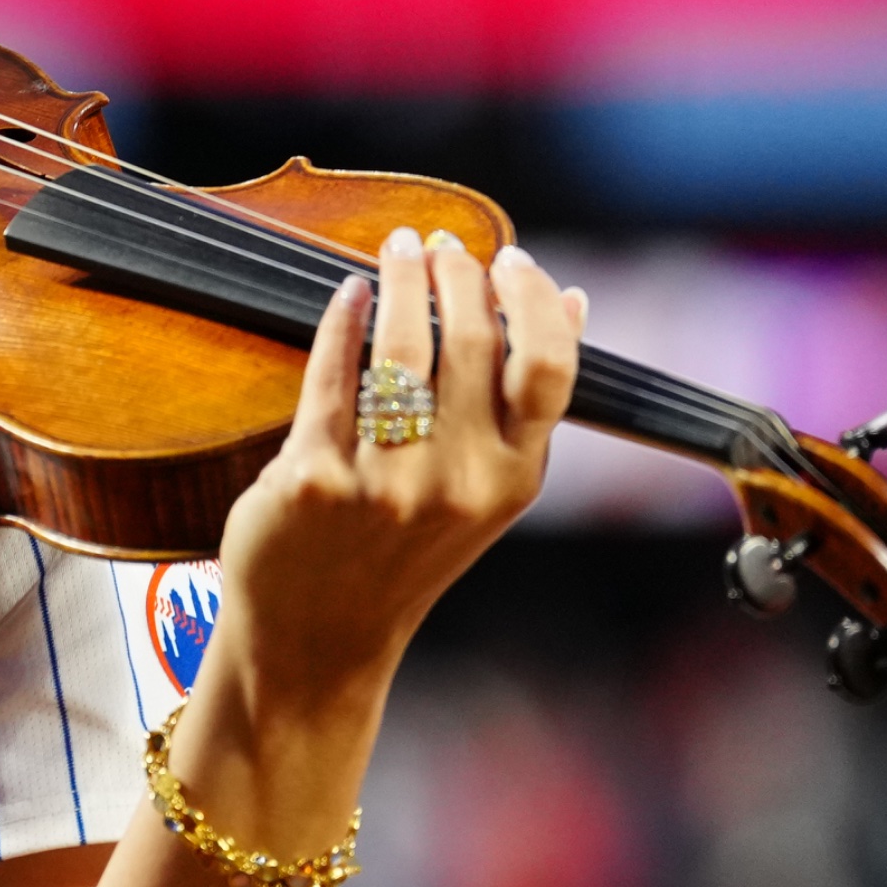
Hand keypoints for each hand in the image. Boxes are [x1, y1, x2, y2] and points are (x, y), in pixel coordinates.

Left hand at [210, 226, 584, 712]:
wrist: (318, 640)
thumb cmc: (400, 552)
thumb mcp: (484, 488)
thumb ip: (523, 403)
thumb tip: (573, 300)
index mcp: (514, 479)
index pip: (549, 366)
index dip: (531, 298)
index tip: (508, 258)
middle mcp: (458, 483)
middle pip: (471, 342)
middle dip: (454, 275)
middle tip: (435, 246)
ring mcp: (385, 485)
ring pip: (400, 349)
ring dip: (398, 281)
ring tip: (394, 250)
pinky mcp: (313, 481)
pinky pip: (330, 377)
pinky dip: (340, 320)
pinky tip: (343, 294)